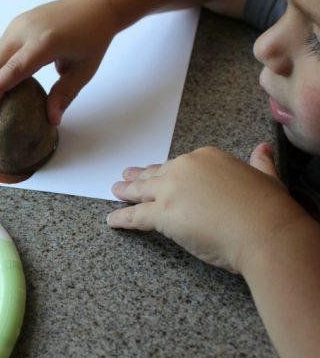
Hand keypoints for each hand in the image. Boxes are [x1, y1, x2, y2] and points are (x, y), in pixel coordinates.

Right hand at [0, 0, 118, 124]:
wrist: (94, 5)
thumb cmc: (92, 39)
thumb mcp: (83, 71)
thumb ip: (64, 95)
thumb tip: (51, 120)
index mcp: (46, 42)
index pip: (16, 68)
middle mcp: (27, 30)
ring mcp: (19, 24)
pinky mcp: (17, 24)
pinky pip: (1, 47)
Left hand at [106, 143, 308, 272]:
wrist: (263, 230)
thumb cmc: (268, 208)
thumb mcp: (267, 178)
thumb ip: (260, 163)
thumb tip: (263, 149)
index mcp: (207, 157)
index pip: (178, 165)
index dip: (166, 171)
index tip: (157, 172)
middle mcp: (184, 168)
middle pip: (155, 174)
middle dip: (139, 177)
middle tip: (126, 176)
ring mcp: (170, 190)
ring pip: (141, 191)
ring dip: (126, 192)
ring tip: (115, 191)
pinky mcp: (162, 214)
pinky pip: (135, 215)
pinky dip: (122, 218)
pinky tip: (113, 220)